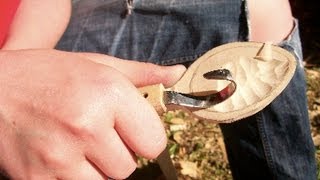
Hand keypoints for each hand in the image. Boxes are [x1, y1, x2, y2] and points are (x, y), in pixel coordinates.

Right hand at [0, 49, 184, 178]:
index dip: (144, 138)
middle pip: (128, 167)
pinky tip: (60, 156)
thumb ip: (143, 74)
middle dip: (117, 154)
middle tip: (96, 135)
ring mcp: (60, 158)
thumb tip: (177, 74)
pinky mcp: (37, 179)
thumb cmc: (49, 75)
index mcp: (108, 94)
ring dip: (96, 169)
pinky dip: (73, 177)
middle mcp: (86, 126)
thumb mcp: (98, 65)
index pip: (154, 143)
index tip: (131, 131)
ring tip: (77, 145)